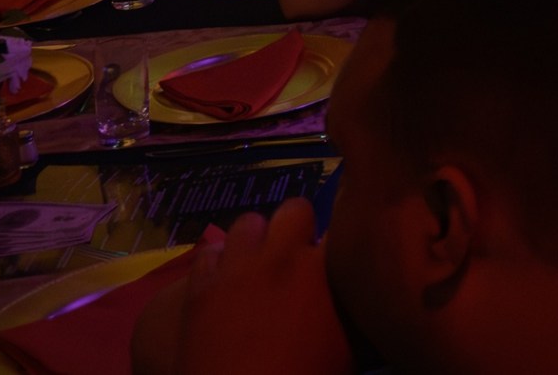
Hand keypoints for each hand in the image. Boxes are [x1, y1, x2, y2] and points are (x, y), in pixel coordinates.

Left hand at [149, 201, 354, 374]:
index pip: (340, 230)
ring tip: (258, 264)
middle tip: (298, 256)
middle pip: (294, 210)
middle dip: (298, 227)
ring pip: (247, 223)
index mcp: (323, 267)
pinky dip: (218, 262)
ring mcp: (237, 268)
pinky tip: (224, 280)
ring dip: (256, 239)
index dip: (338, 243)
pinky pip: (208, 253)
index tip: (337, 259)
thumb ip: (349, 309)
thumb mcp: (347, 347)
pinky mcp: (201, 286)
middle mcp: (281, 255)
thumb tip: (357, 294)